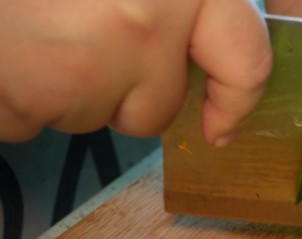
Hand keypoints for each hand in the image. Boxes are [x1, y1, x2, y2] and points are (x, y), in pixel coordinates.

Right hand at [0, 0, 271, 146]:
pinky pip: (26, 121)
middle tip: (72, 33)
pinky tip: (4, 47)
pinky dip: (12, 97)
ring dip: (60, 86)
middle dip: (120, 89)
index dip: (235, 101)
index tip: (221, 129)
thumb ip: (159, 0)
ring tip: (25, 24)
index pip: (244, 61)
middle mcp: (149, 22)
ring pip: (88, 113)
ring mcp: (90, 62)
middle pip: (155, 106)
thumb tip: (175, 40)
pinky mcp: (33, 88)